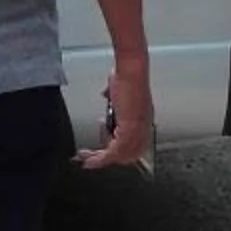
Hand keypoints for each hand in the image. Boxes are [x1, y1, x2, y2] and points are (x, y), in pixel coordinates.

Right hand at [81, 56, 153, 171]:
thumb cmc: (126, 75)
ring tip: (87, 157)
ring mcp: (138, 130)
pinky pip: (116, 152)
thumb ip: (112, 93)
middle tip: (90, 158)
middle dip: (106, 157)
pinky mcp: (130, 130)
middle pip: (128, 154)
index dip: (117, 150)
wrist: (130, 70)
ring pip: (121, 155)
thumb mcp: (117, 87)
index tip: (102, 153)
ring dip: (101, 158)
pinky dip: (102, 159)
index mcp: (143, 121)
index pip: (132, 144)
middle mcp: (143, 128)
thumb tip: (106, 94)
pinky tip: (91, 160)